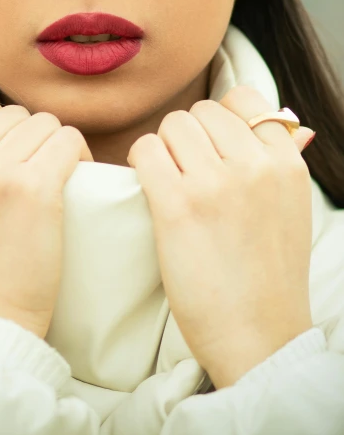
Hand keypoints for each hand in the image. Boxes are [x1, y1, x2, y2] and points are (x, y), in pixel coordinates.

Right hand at [0, 83, 92, 338]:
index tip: (5, 151)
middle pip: (12, 113)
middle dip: (24, 138)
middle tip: (29, 172)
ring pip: (43, 123)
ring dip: (52, 146)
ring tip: (50, 177)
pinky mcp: (35, 189)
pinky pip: (68, 140)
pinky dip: (78, 154)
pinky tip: (73, 176)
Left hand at [127, 85, 314, 388]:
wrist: (258, 336)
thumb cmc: (270, 276)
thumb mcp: (292, 209)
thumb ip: (283, 160)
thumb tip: (288, 120)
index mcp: (286, 164)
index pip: (244, 99)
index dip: (220, 117)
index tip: (211, 144)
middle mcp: (254, 166)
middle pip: (200, 112)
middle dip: (187, 136)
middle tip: (186, 170)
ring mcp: (215, 184)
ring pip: (171, 126)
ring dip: (163, 148)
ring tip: (169, 181)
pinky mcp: (178, 206)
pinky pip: (145, 151)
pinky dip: (141, 162)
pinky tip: (150, 186)